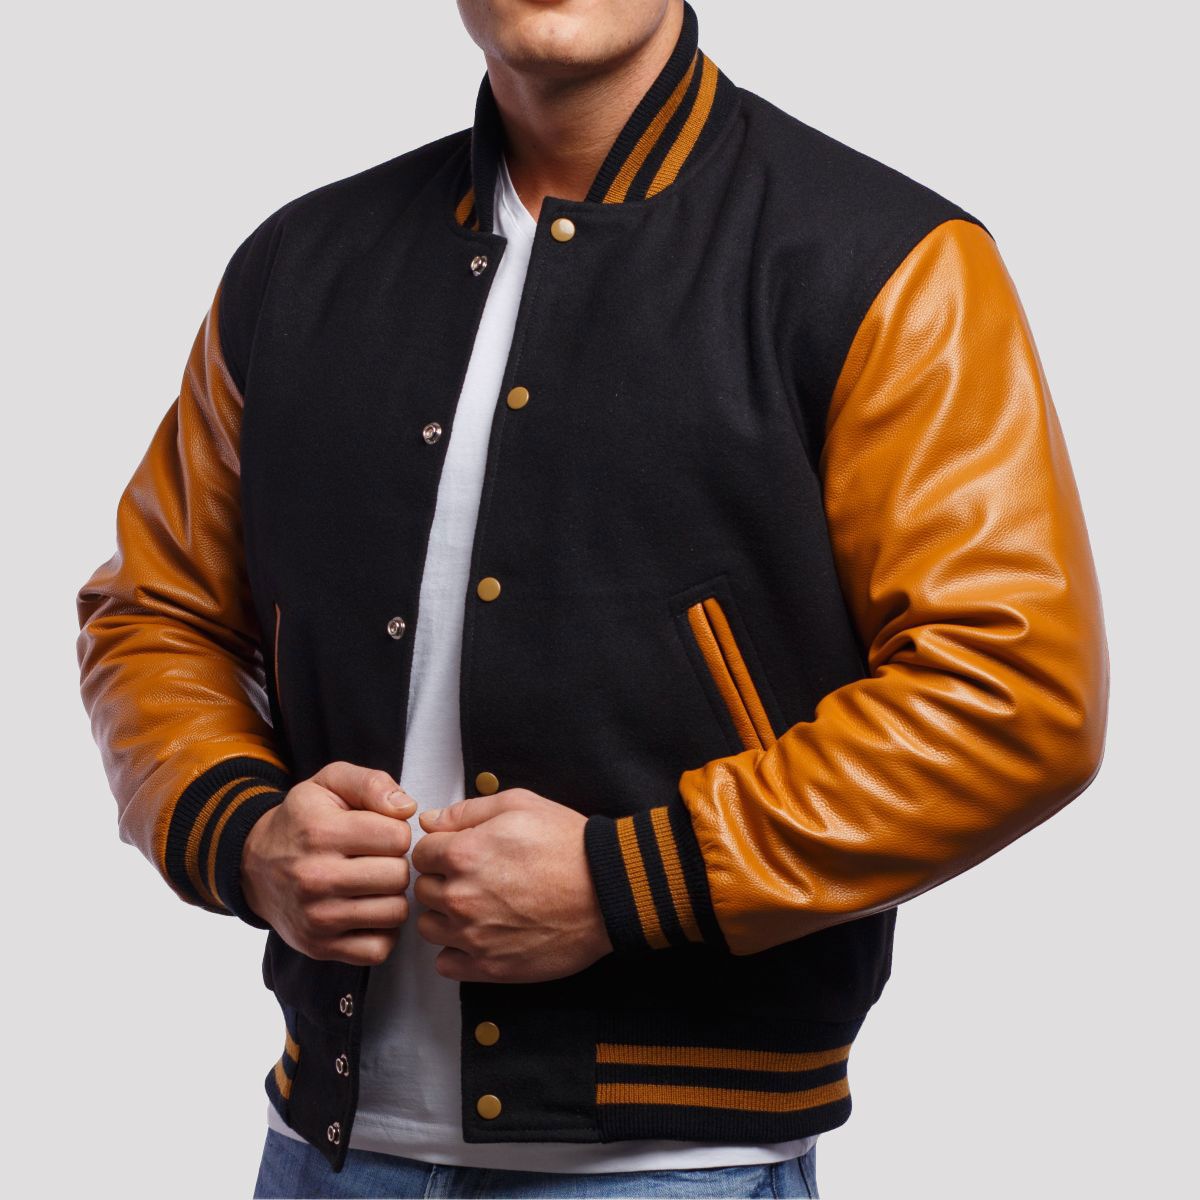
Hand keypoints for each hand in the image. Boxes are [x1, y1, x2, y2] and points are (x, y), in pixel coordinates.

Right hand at [241, 760, 416, 964]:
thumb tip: (407, 809)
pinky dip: (382, 931)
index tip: (380, 833)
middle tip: (377, 860)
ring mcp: (317, 918)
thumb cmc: (303, 820)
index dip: (396, 831)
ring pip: (395, 913)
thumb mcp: (330, 783)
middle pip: (399, 876)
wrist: (253, 866)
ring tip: (374, 884)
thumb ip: (371, 783)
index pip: (398, 837)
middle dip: (397, 864)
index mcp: (322, 832)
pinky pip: (379, 949)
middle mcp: (316, 877)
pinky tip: (368, 910)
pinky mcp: (319, 947)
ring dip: (393, 897)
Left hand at [411, 789, 613, 982]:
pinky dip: (456, 952)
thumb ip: (466, 811)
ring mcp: (473, 935)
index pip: (421, 854)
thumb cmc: (568, 845)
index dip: (441, 850)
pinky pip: (446, 964)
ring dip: (446, 917)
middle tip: (474, 878)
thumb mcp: (519, 805)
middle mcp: (461, 897)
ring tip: (477, 907)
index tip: (459, 853)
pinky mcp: (489, 967)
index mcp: (463, 854)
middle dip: (442, 881)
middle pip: (423, 890)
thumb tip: (431, 821)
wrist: (608, 890)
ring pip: (430, 928)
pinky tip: (480, 936)